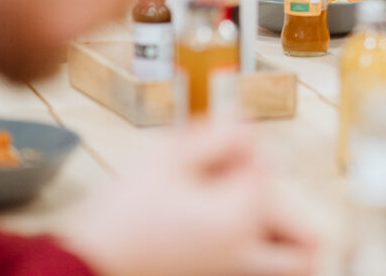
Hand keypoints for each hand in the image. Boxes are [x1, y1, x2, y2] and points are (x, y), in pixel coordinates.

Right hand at [60, 123, 316, 275]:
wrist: (79, 269)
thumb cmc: (118, 218)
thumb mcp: (165, 160)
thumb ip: (215, 135)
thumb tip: (246, 124)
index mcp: (240, 218)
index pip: (266, 170)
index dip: (243, 149)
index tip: (218, 145)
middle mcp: (246, 255)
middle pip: (305, 239)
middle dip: (288, 207)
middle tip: (254, 188)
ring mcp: (232, 274)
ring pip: (290, 265)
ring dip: (286, 241)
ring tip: (259, 219)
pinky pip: (260, 271)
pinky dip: (261, 256)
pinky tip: (234, 236)